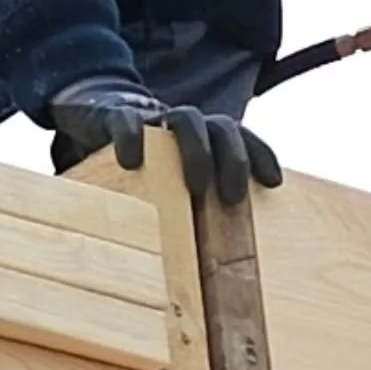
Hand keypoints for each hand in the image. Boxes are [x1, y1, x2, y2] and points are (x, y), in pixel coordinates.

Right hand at [49, 76, 282, 205]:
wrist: (96, 108)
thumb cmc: (143, 158)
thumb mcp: (171, 176)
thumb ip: (195, 202)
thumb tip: (220, 261)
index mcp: (203, 134)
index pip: (243, 136)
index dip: (260, 154)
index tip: (274, 182)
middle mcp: (185, 123)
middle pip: (222, 127)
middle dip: (233, 160)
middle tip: (232, 197)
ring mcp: (153, 117)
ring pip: (186, 120)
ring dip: (196, 151)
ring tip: (195, 187)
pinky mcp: (117, 115)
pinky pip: (127, 121)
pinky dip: (131, 137)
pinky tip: (131, 162)